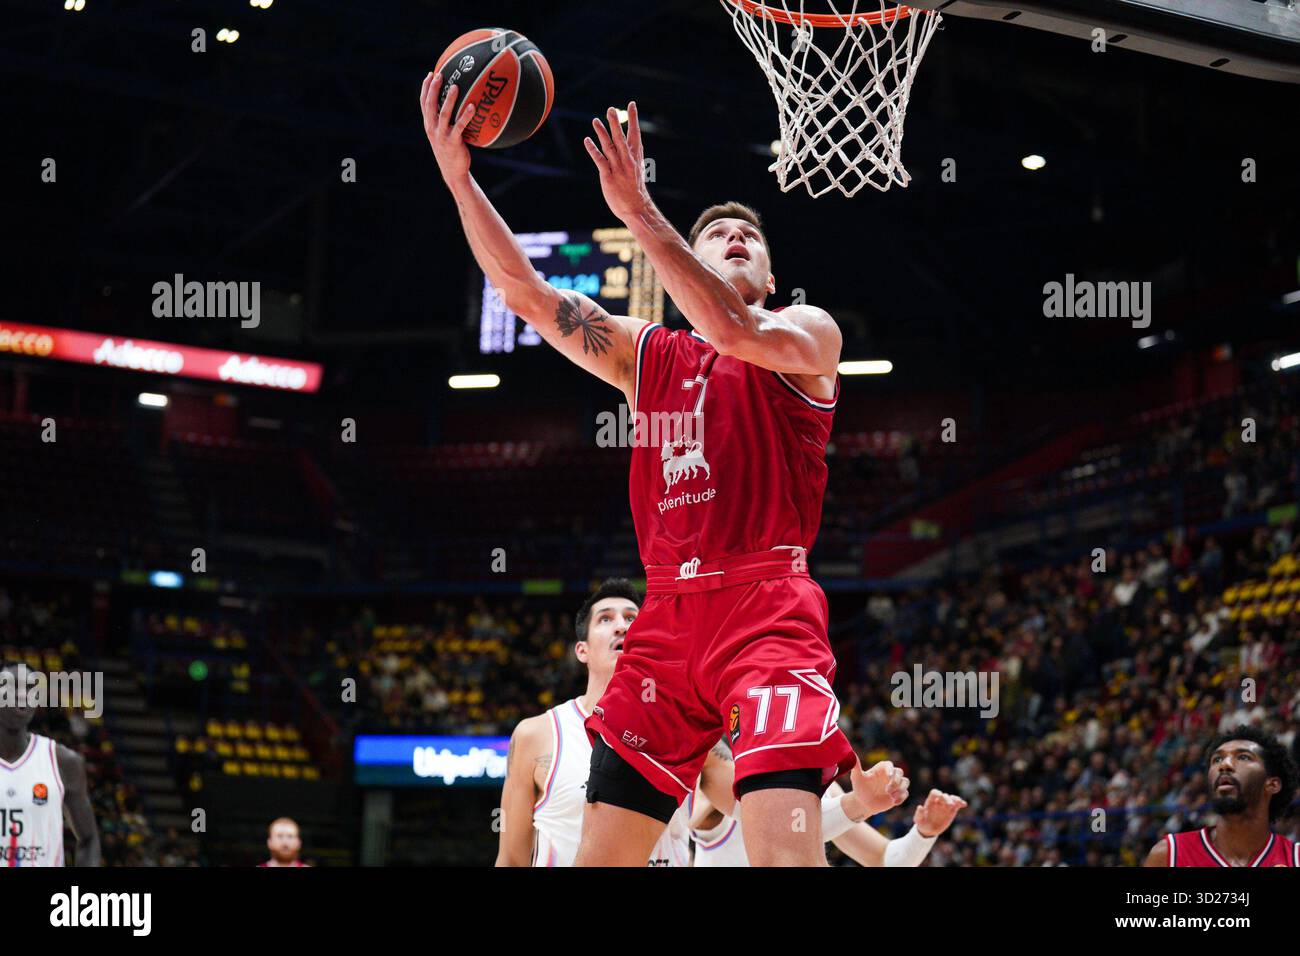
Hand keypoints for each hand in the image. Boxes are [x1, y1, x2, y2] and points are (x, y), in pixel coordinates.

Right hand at [421, 71, 473, 182]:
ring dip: (449, 99)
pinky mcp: (453, 142)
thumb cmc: (452, 151)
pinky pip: (459, 127)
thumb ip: (447, 121)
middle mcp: (432, 129)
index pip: (423, 103)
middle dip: (433, 89)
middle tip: (440, 74)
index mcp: (429, 125)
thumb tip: (460, 103)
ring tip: (455, 86)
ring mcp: (441, 136)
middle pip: (430, 105)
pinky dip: (466, 116)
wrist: (453, 172)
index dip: (426, 88)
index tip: (431, 74)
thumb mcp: (445, 134)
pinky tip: (473, 107)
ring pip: (443, 114)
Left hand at [584, 102, 650, 221]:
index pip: (635, 134)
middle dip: (615, 123)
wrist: (636, 208)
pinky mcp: (608, 176)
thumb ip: (633, 156)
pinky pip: (600, 160)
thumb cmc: (635, 190)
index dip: (633, 119)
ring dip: (602, 133)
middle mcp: (627, 160)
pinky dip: (593, 150)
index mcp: (636, 157)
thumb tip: (634, 144)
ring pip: (609, 146)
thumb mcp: (638, 170)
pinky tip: (587, 141)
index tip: (632, 104)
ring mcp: (618, 168)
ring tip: (595, 120)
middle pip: (621, 137)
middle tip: (611, 109)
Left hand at [850, 759, 908, 816]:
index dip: (890, 769)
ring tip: (891, 797)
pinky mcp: (898, 794)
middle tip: (887, 790)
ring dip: (900, 789)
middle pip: (900, 772)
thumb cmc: (860, 788)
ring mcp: (895, 784)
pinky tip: (894, 802)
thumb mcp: (856, 778)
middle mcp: (890, 775)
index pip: (889, 765)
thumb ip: (856, 767)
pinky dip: (902, 797)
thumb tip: (851, 754)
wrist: (864, 803)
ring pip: (905, 782)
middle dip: (896, 781)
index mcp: (881, 769)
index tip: (889, 776)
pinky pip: (905, 793)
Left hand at [913, 789, 966, 837]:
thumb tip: (920, 806)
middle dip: (947, 799)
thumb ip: (919, 814)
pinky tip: (964, 804)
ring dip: (955, 799)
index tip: (940, 796)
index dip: (937, 793)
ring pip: (952, 799)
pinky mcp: (952, 810)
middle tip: (950, 804)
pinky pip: (957, 805)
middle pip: (944, 796)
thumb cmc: (922, 823)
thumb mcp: (918, 820)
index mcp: (930, 802)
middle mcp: (939, 802)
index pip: (934, 793)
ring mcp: (946, 805)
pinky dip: (960, 803)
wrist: (929, 830)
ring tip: (959, 802)